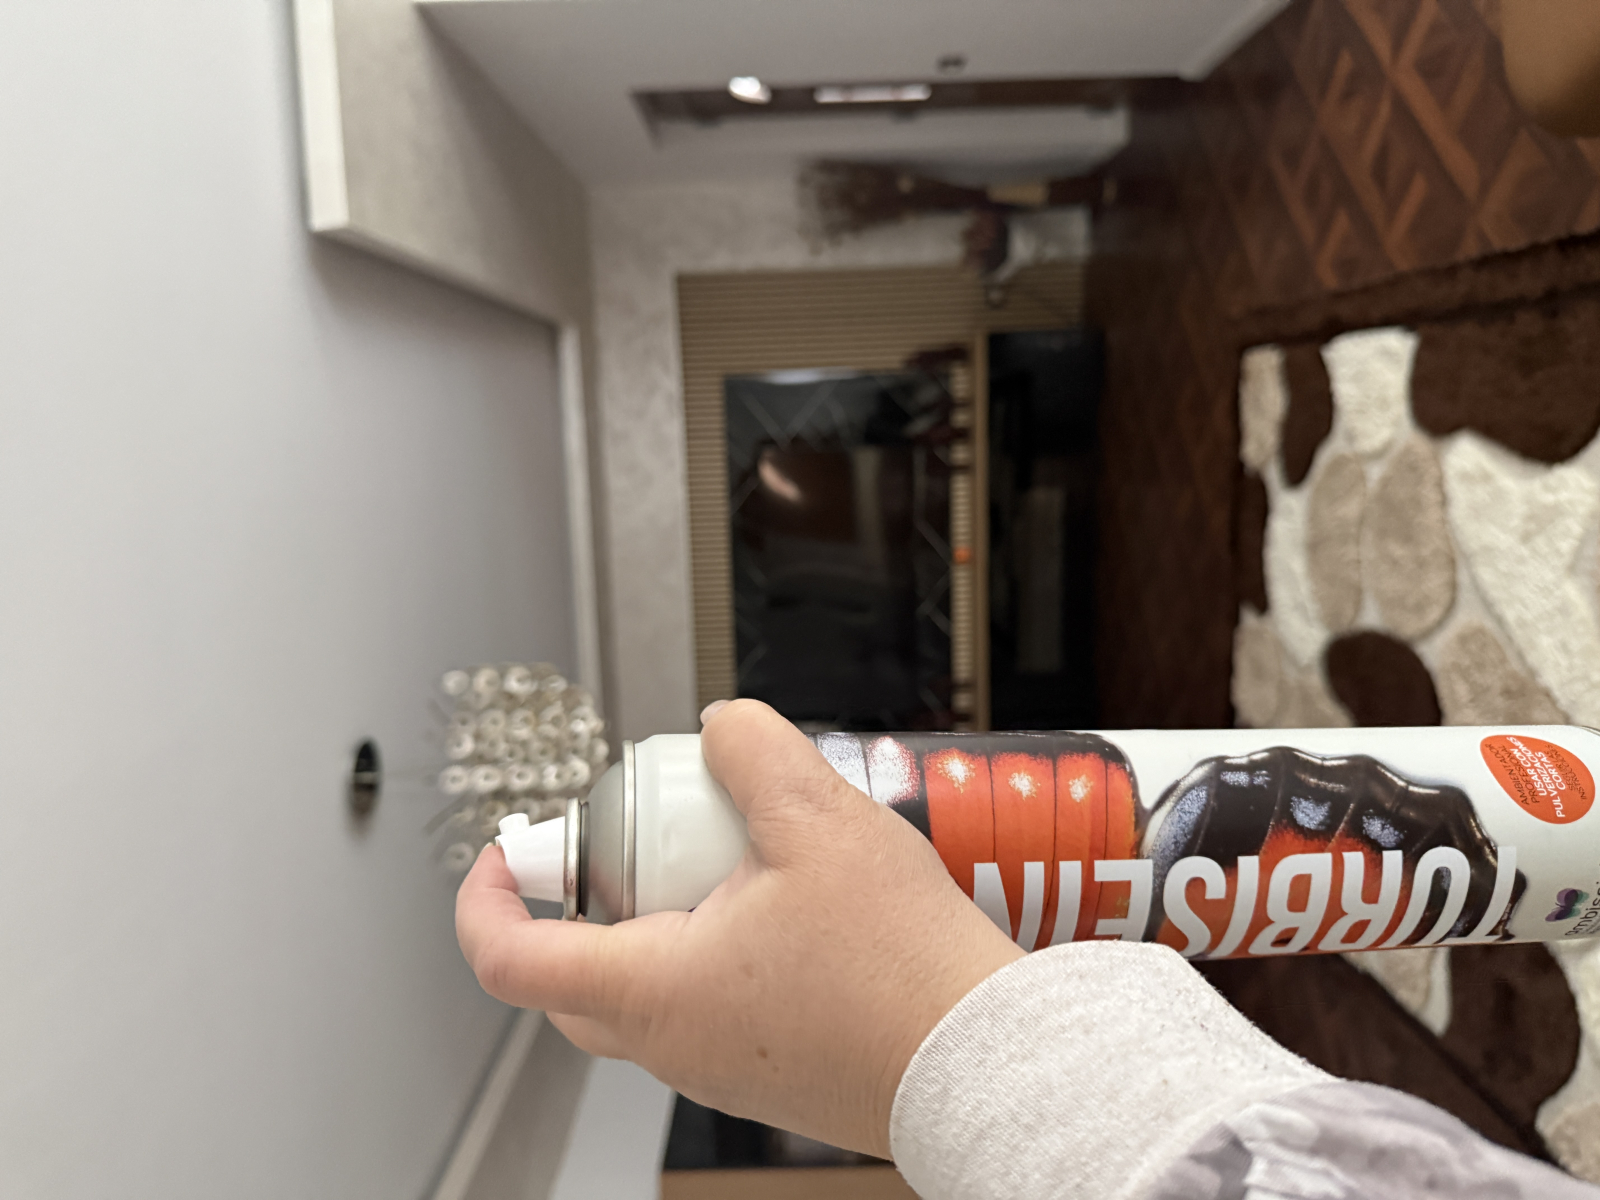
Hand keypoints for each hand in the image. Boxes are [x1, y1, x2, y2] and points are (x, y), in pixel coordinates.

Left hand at [455, 699, 1022, 1156]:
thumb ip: (752, 749)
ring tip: (731, 857)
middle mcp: (674, 1044)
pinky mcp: (771, 1073)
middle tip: (629, 843)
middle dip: (583, 901)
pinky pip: (710, 1007)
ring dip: (659, 919)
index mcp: (654, 990)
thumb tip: (722, 726)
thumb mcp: (818, 818)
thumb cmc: (901, 965)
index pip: (509, 959)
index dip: (486, 894)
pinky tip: (786, 905)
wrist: (983, 1059)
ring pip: (648, 991)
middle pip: (574, 979)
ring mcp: (721, 1068)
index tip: (507, 850)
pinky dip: (716, 950)